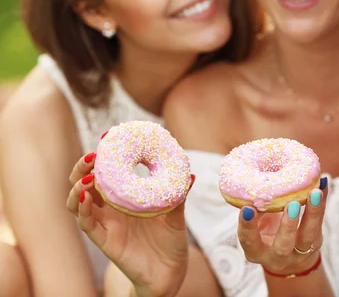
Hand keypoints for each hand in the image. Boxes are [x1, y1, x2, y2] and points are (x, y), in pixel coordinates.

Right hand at [66, 150, 194, 296]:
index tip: (106, 138)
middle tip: (91, 156)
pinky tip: (86, 198)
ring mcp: (105, 224)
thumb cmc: (171, 240)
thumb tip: (189, 173)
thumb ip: (178, 194)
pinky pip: (87, 224)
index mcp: (124, 198)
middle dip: (82, 168)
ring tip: (88, 176)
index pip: (105, 173)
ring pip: (77, 203)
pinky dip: (83, 210)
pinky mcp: (104, 240)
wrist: (170, 271)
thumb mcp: (176, 213)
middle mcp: (110, 209)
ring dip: (78, 187)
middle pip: (83, 184)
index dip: (102, 156)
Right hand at [237, 177, 327, 275]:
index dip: (247, 226)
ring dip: (313, 213)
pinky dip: (322, 202)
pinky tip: (322, 184)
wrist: (290, 254)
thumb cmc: (266, 231)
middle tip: (292, 204)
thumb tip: (258, 184)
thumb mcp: (258, 223)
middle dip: (288, 226)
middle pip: (283, 246)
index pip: (248, 241)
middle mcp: (277, 257)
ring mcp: (299, 253)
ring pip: (308, 235)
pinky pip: (320, 221)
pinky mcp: (315, 243)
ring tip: (315, 193)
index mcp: (256, 251)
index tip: (248, 209)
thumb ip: (258, 208)